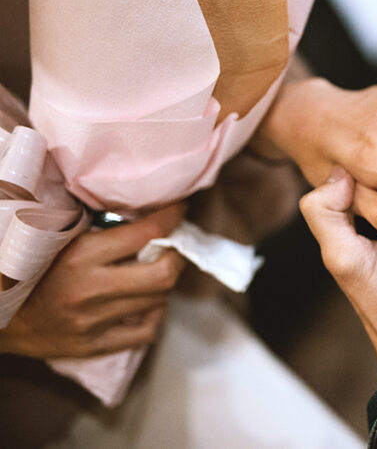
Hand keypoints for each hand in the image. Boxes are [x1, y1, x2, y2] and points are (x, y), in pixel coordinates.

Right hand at [0, 205, 186, 358]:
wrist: (0, 317)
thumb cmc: (33, 270)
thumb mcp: (62, 240)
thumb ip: (105, 231)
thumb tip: (152, 216)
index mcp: (80, 255)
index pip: (146, 233)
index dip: (172, 218)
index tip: (180, 210)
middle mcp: (90, 290)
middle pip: (163, 274)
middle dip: (178, 256)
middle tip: (176, 246)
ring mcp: (93, 322)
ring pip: (158, 300)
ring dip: (164, 283)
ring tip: (155, 270)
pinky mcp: (94, 346)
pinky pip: (145, 331)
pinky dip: (154, 314)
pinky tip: (145, 303)